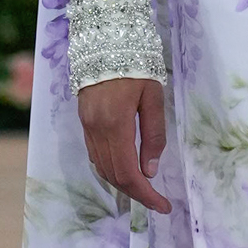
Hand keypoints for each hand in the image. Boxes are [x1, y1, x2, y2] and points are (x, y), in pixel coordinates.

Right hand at [77, 77, 171, 215]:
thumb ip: (153, 135)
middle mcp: (96, 130)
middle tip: (157, 201)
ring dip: (123, 183)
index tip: (163, 205)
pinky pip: (95, 155)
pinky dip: (111, 169)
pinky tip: (126, 169)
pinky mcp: (84, 123)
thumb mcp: (153, 97)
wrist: (104, 42)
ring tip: (145, 189)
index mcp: (116, 124)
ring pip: (102, 168)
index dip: (146, 195)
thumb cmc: (136, 66)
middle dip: (136, 193)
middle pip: (113, 175)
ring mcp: (87, 127)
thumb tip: (150, 170)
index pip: (128, 172)